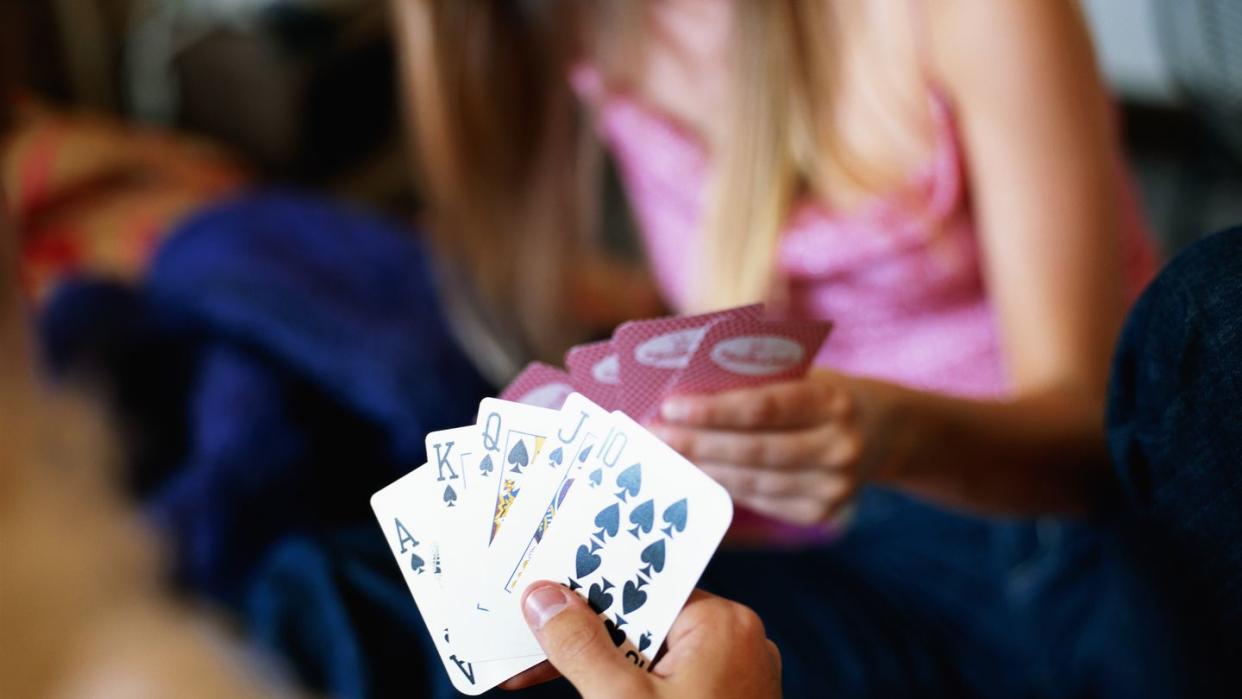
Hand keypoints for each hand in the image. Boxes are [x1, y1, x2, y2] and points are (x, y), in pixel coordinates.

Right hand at [502, 582, 780, 697]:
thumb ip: (580, 646)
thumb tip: (545, 598)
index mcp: (722, 622)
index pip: (644, 584)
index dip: (589, 587)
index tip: (541, 592)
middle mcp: (736, 639)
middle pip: (643, 618)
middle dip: (584, 633)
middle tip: (528, 641)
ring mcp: (734, 674)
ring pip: (650, 652)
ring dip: (597, 664)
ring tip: (536, 671)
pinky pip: (666, 679)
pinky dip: (626, 687)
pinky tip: (585, 689)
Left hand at [651, 370, 886, 525]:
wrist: (884, 430)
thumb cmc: (822, 392)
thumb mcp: (802, 374)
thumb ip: (754, 381)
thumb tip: (681, 392)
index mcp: (833, 401)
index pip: (764, 407)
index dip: (713, 410)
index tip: (669, 406)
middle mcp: (839, 448)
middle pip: (752, 450)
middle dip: (696, 442)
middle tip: (652, 434)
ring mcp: (833, 488)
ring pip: (752, 482)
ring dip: (701, 468)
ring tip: (664, 453)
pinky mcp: (821, 513)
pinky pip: (760, 501)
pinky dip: (723, 486)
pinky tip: (694, 473)